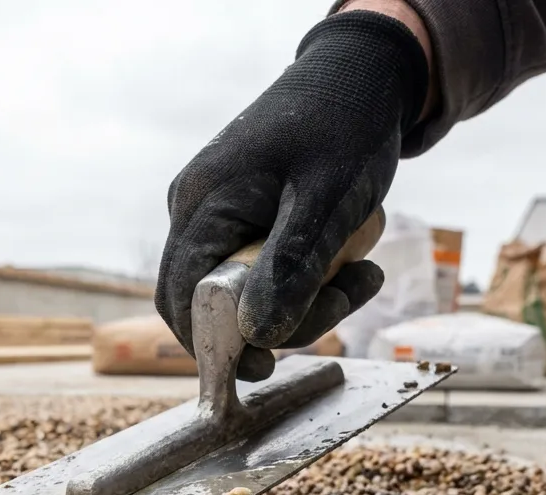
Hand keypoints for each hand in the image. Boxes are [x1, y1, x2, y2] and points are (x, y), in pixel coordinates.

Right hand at [154, 9, 430, 380]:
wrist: (364, 76)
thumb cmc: (344, 126)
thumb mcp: (326, 201)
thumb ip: (290, 268)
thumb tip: (257, 337)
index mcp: (202, 206)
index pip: (180, 298)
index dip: (214, 345)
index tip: (264, 367)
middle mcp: (200, 212)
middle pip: (218, 303)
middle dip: (282, 319)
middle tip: (344, 303)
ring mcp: (224, 215)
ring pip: (251, 292)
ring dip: (310, 300)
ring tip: (365, 275)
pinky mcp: (251, 219)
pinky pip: (270, 270)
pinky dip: (311, 279)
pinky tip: (354, 263)